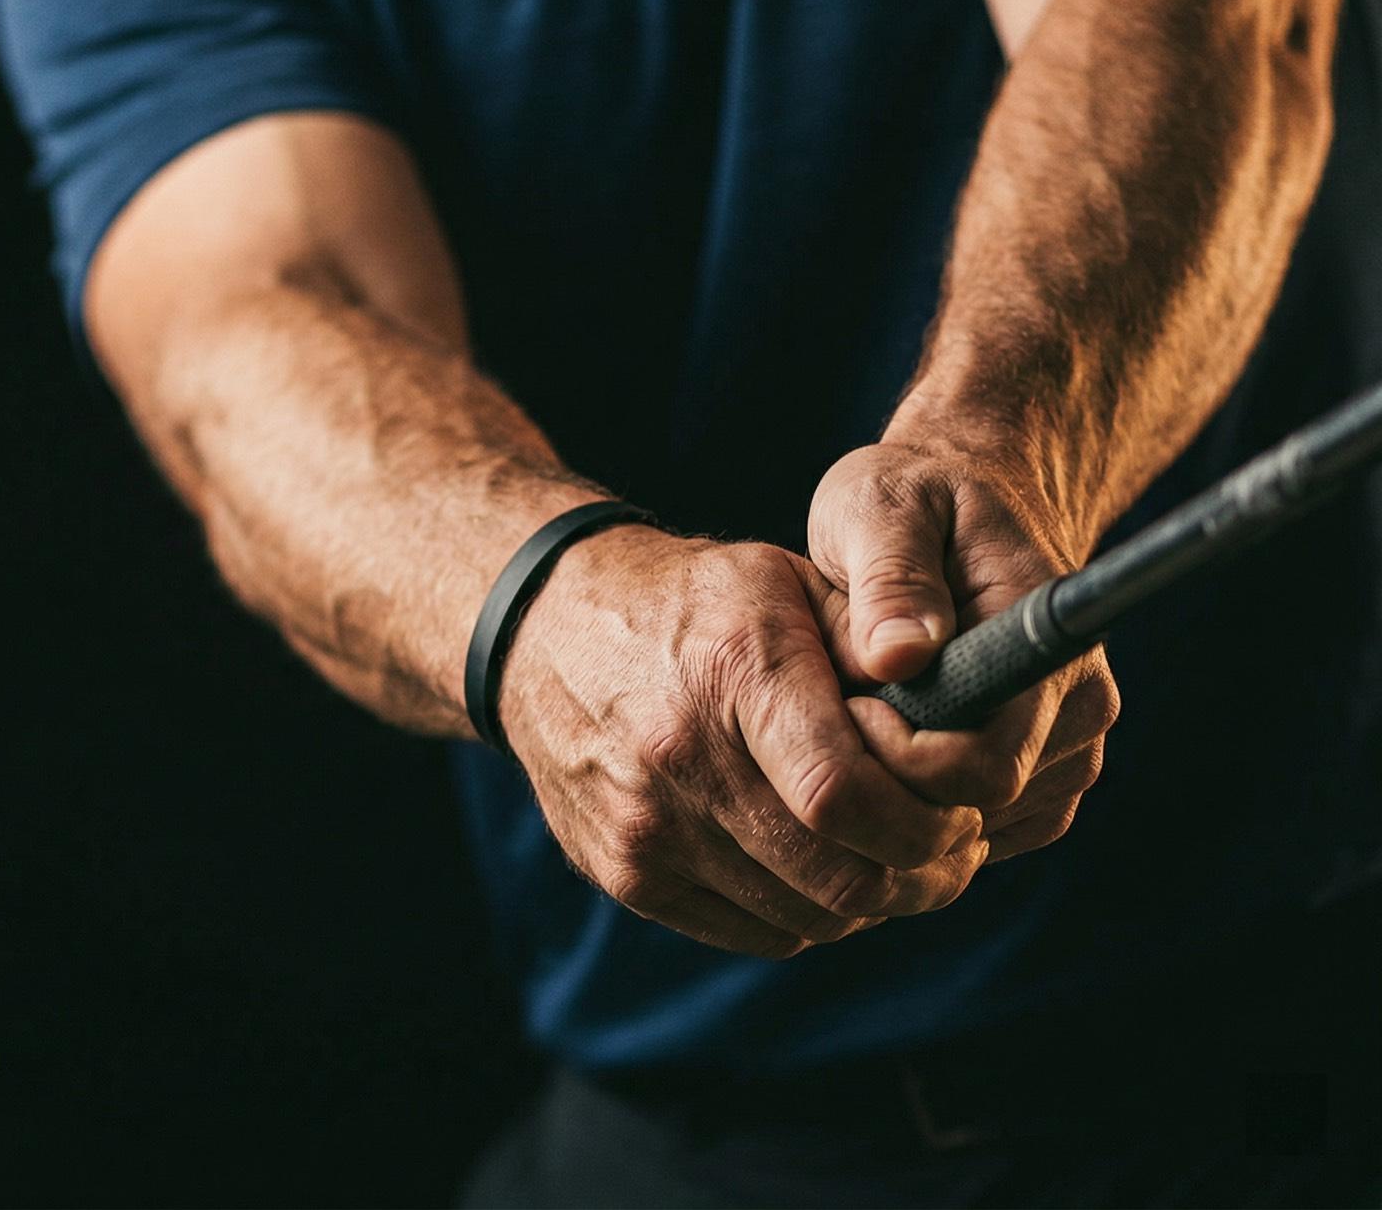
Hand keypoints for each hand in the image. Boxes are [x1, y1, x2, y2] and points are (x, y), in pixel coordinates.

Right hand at [497, 525, 985, 957]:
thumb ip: (879, 648)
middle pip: (835, 875)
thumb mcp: (790, 584)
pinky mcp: (621, 871)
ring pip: (804, 917)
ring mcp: (643, 825)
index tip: (963, 818)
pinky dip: (805, 915)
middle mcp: (677, 757)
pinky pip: (750, 931)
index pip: (844, 796)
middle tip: (952, 854)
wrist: (546, 633)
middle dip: (918, 878)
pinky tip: (823, 867)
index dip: (924, 827)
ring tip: (894, 859)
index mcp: (732, 674)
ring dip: (870, 903)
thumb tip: (970, 715)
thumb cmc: (696, 604)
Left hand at [808, 441, 1120, 860]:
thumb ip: (890, 576)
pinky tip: (883, 739)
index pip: (986, 763)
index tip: (846, 705)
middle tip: (835, 709)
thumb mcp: (883, 506)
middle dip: (892, 779)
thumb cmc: (911, 498)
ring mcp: (1068, 750)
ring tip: (860, 709)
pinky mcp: (1043, 779)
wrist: (959, 501)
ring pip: (975, 827)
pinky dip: (919, 802)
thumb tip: (896, 655)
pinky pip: (978, 829)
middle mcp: (1078, 707)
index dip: (903, 760)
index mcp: (1045, 641)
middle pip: (978, 806)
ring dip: (903, 792)